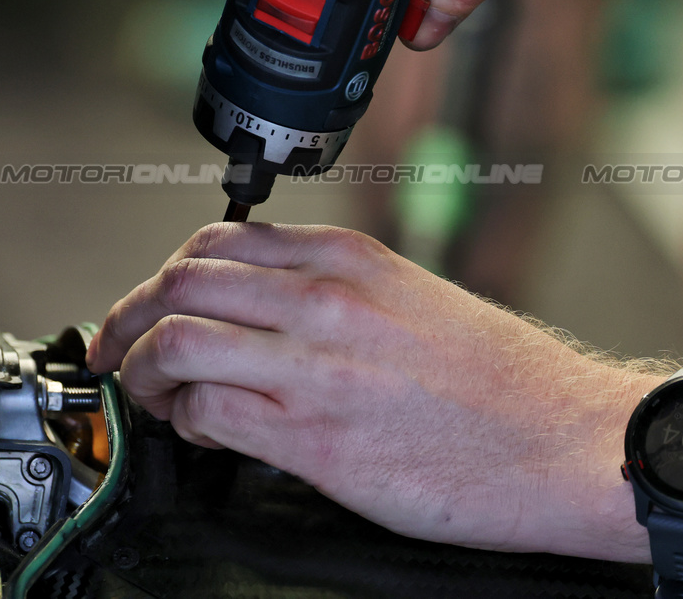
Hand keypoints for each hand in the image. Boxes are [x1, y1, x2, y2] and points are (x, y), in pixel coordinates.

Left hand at [87, 223, 652, 559]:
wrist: (567, 441)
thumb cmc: (504, 382)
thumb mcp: (413, 299)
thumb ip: (332, 294)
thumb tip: (260, 314)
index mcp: (348, 258)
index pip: (217, 241)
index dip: (165, 274)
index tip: (150, 302)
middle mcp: (324, 299)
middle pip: (181, 281)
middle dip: (128, 315)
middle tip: (114, 346)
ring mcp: (317, 366)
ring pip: (177, 341)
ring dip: (141, 369)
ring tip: (145, 393)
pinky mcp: (316, 438)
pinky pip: (208, 412)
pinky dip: (181, 420)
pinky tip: (196, 431)